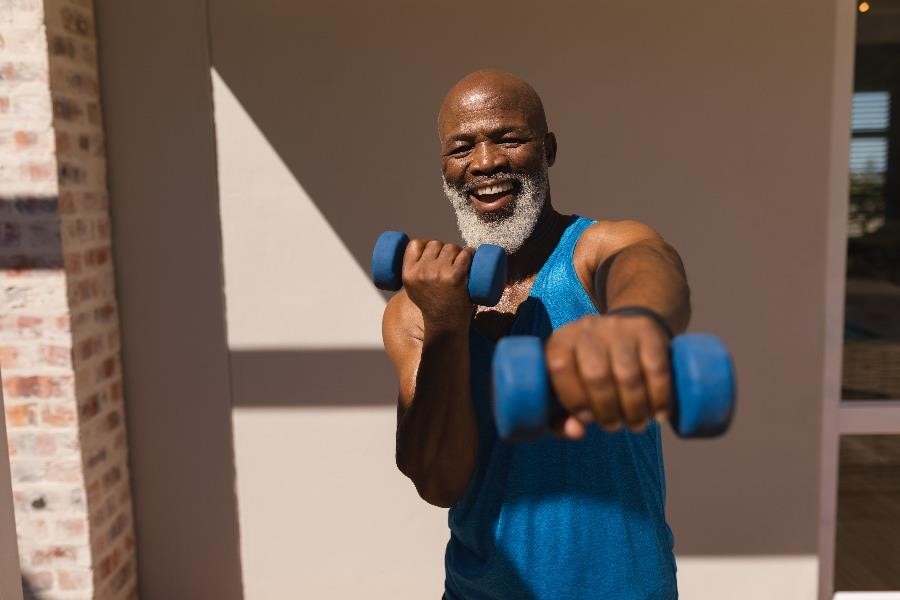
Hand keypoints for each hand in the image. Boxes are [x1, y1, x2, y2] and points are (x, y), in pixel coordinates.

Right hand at [402, 239, 474, 331]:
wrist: (446, 325)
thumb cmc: (432, 306)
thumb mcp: (413, 290)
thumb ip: (414, 272)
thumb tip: (422, 250)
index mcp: (408, 274)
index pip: (415, 244)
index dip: (426, 244)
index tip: (434, 250)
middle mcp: (421, 272)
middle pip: (435, 244)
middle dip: (444, 249)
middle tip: (451, 261)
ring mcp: (438, 273)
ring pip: (451, 247)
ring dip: (458, 251)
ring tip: (461, 263)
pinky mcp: (455, 277)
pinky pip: (465, 254)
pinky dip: (470, 253)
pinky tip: (472, 255)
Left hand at [545, 313, 671, 438]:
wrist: (627, 331)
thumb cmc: (590, 370)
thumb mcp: (569, 390)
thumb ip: (561, 417)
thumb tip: (576, 431)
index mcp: (562, 341)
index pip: (560, 367)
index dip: (574, 399)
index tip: (587, 419)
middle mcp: (588, 329)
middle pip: (596, 375)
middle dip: (606, 410)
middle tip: (614, 426)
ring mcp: (620, 327)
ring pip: (627, 375)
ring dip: (634, 409)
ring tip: (636, 423)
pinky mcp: (648, 331)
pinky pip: (656, 368)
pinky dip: (659, 397)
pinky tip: (658, 413)